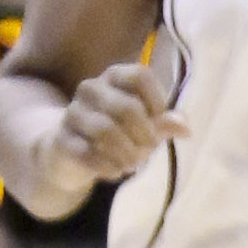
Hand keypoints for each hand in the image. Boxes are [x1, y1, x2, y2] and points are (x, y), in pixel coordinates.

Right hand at [48, 59, 189, 185]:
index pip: (140, 75)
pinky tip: (115, 172)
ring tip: (133, 164)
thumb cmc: (114, 134)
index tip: (159, 123)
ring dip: (126, 153)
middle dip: (143, 135)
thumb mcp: (140, 126)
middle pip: (127, 107)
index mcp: (114, 76)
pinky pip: (88, 153)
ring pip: (106, 131)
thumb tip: (186, 128)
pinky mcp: (61, 140)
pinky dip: (108, 167)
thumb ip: (162, 123)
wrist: (68, 155)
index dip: (156, 100)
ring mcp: (73, 113)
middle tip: (148, 151)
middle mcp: (91, 88)